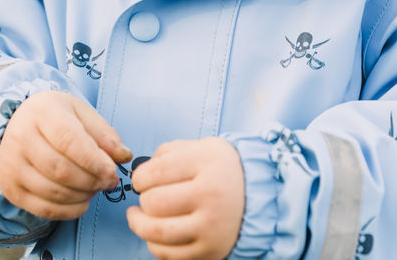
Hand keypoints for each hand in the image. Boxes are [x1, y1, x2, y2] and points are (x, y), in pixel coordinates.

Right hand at [0, 91, 131, 219]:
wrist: (18, 125)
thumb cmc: (56, 118)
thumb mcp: (81, 114)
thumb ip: (104, 134)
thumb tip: (124, 156)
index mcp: (41, 112)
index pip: (68, 140)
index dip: (94, 160)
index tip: (112, 171)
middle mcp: (20, 138)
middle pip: (60, 170)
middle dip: (92, 181)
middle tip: (109, 182)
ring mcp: (11, 165)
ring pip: (54, 192)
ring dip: (83, 196)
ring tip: (96, 188)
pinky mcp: (11, 188)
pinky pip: (44, 209)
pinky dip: (70, 211)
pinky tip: (82, 200)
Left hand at [127, 138, 244, 259]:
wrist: (259, 197)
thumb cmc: (223, 171)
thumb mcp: (202, 147)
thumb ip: (169, 152)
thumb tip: (140, 172)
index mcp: (207, 163)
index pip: (155, 172)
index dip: (139, 178)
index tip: (141, 180)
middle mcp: (210, 196)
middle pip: (154, 203)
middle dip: (143, 200)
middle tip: (146, 196)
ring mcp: (211, 227)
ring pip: (157, 232)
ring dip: (139, 224)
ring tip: (137, 217)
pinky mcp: (210, 251)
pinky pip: (169, 254)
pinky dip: (154, 244)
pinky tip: (156, 233)